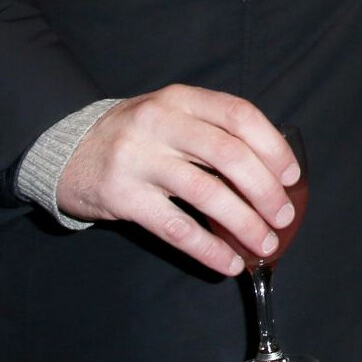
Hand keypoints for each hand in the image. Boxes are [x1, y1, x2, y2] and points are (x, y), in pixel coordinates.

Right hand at [56, 85, 301, 276]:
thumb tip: (272, 168)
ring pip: (206, 193)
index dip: (272, 146)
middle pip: (228, 154)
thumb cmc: (139, 136)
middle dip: (264, 189)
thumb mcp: (173, 115)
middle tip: (283, 216)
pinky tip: (229, 262)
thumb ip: (213, 130)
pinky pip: (176, 227)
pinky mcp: (123, 197)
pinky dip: (208, 248)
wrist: (70, 152)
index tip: (290, 176)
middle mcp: (161, 122)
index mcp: (182, 99)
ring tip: (265, 244)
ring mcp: (139, 159)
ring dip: (244, 223)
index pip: (239, 114)